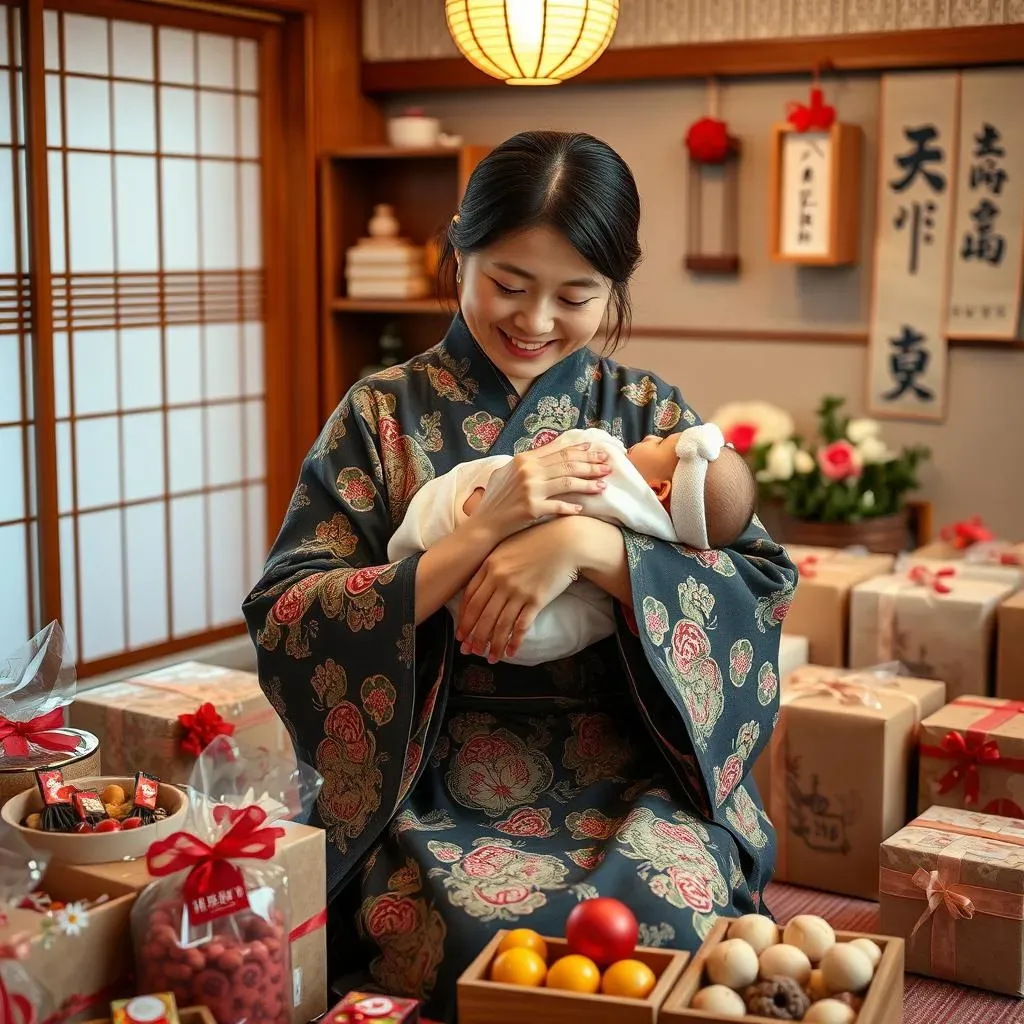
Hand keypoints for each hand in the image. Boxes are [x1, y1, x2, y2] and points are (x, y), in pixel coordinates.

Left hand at [456, 519, 579, 662]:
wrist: (567, 541)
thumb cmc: (536, 541)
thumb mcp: (507, 547)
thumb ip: (491, 565)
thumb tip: (480, 587)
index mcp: (489, 566)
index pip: (470, 598)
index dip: (464, 619)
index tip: (461, 633)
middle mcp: (500, 580)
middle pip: (482, 614)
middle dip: (474, 636)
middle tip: (469, 651)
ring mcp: (518, 590)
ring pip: (500, 624)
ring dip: (493, 644)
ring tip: (490, 658)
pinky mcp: (536, 599)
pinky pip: (521, 625)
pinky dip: (514, 641)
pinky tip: (510, 652)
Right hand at [470, 441, 610, 543]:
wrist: (484, 523)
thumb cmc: (496, 498)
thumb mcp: (507, 472)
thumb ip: (528, 462)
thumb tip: (550, 452)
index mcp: (524, 459)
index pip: (559, 452)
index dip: (580, 451)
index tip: (596, 450)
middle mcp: (528, 472)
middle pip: (567, 465)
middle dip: (591, 465)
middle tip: (608, 466)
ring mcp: (530, 490)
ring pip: (567, 483)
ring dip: (588, 484)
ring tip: (603, 485)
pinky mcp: (532, 509)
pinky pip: (558, 507)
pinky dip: (572, 507)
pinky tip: (582, 508)